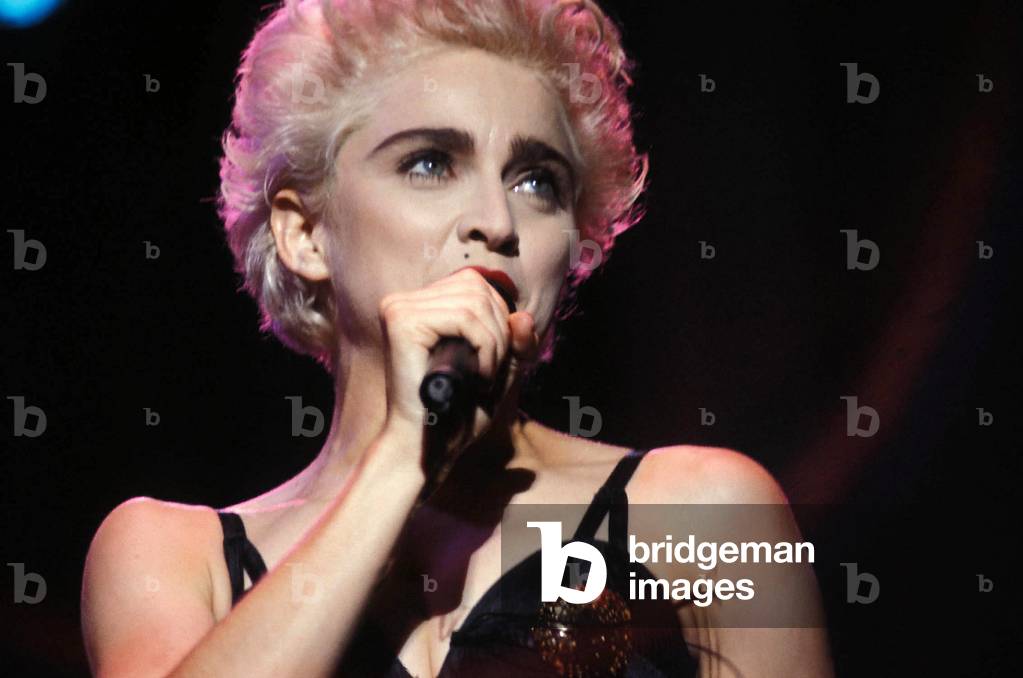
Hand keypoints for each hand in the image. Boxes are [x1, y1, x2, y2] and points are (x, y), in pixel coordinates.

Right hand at [376, 268, 538, 465]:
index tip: (495, 361)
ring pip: (474, 302)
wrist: (426, 448)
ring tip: (484, 378)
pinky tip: (477, 378)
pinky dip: (485, 347)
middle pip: (476, 287)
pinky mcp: (401, 321)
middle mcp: (403, 301)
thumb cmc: (456, 414)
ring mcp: (398, 308)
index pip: (474, 283)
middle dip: (500, 332)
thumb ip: (515, 343)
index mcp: (418, 306)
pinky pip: (463, 317)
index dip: (499, 318)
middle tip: (491, 374)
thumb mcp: (497, 370)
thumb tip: (523, 317)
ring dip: (494, 344)